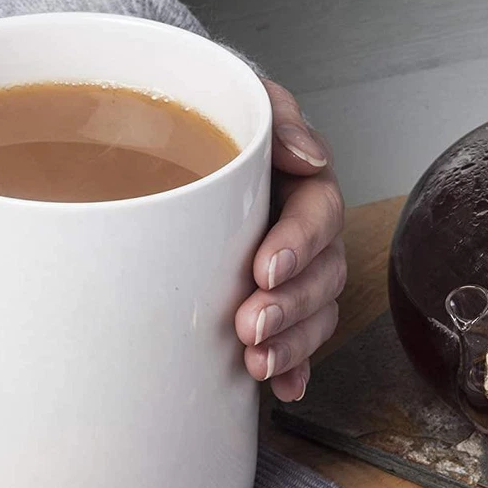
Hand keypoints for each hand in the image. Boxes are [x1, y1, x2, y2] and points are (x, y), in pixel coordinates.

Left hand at [234, 81, 345, 401]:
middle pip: (322, 275)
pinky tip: (283, 386)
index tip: (266, 267)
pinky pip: (296, 344)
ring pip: (314, 315)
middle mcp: (304, 234)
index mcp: (302, 186)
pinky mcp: (273, 307)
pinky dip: (293, 368)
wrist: (164, 153)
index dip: (299, 244)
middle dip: (291, 306)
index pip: (318, 214)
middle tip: (252, 324)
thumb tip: (308, 156)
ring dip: (291, 343)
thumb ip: (273, 117)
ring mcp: (291, 275)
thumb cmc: (206, 125)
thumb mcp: (239, 101)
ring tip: (257, 361)